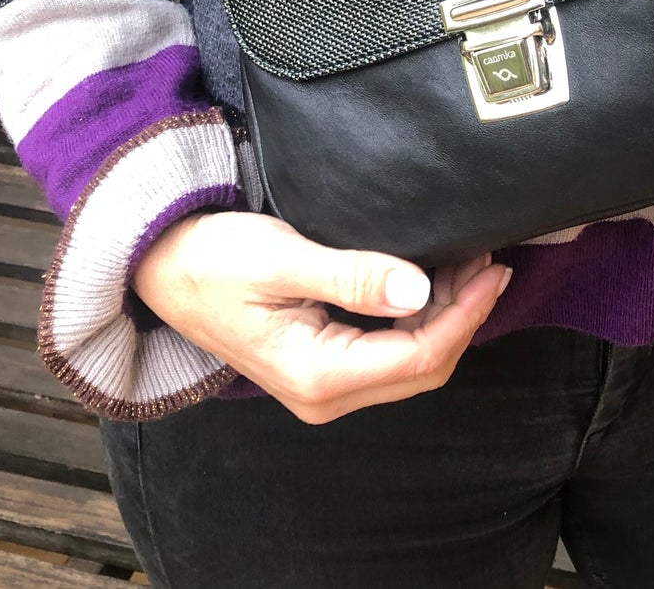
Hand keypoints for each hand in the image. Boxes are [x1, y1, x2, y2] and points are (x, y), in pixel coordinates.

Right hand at [132, 211, 509, 423]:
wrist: (160, 267)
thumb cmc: (213, 259)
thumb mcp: (283, 260)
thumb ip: (353, 277)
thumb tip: (418, 290)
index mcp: (317, 375)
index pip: (418, 356)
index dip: (465, 314)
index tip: (493, 268)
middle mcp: (324, 394)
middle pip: (422, 368)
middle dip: (463, 315)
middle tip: (489, 259)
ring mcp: (322, 385)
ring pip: (409, 362)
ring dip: (445, 315)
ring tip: (469, 261)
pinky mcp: (321, 364)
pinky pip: (388, 351)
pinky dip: (419, 318)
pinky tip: (433, 279)